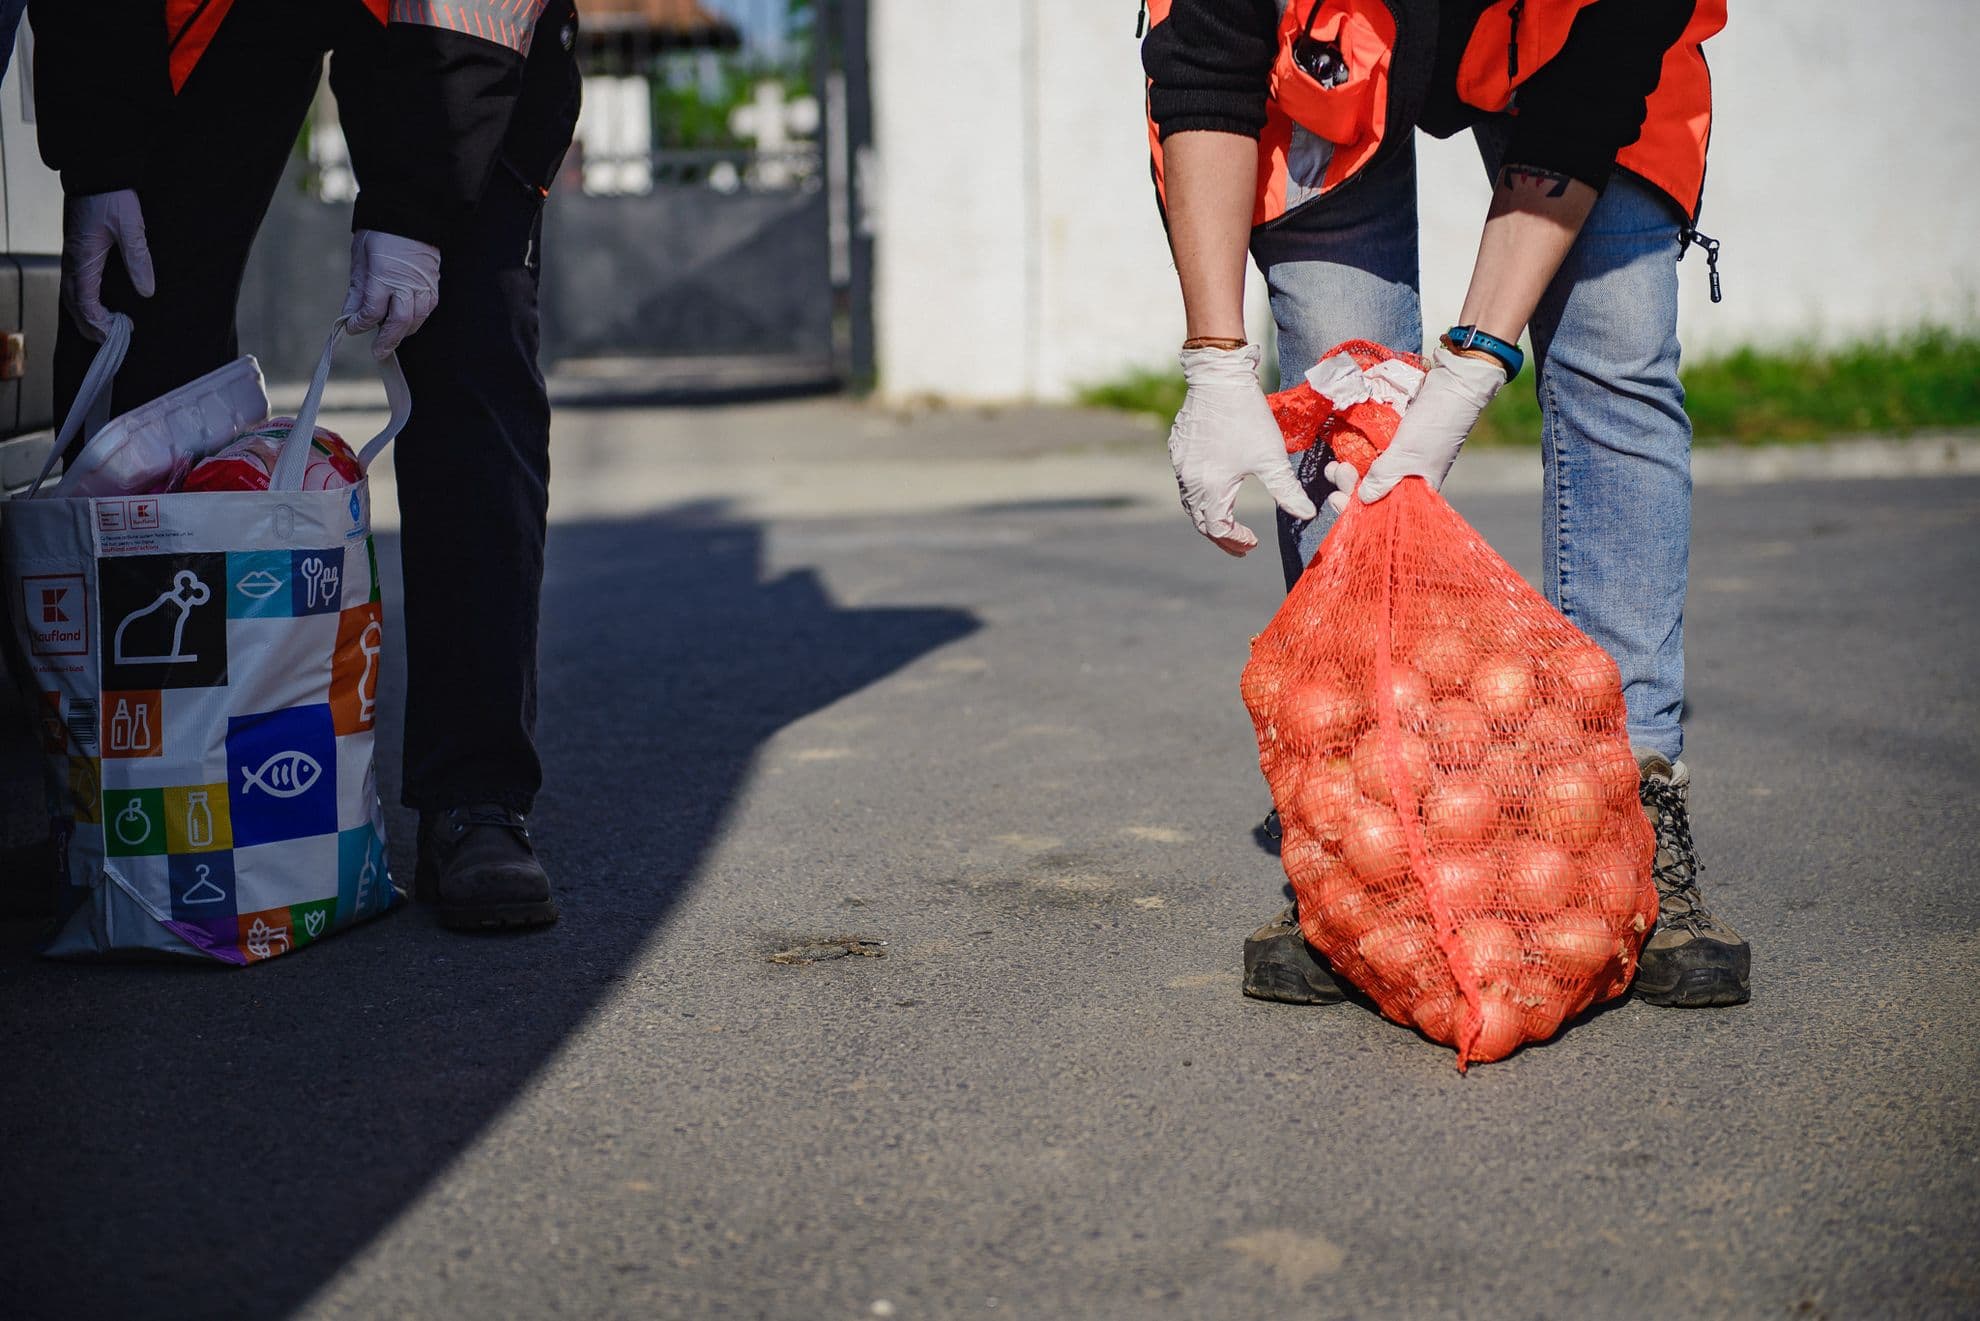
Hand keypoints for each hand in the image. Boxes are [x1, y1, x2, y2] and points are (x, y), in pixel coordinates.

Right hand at [62, 190, 154, 341]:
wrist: (97, 170)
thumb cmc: (112, 196)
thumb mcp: (131, 227)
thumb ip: (139, 259)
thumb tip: (146, 292)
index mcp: (83, 259)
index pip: (85, 301)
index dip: (98, 322)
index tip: (117, 334)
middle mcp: (73, 260)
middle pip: (73, 303)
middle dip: (89, 325)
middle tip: (110, 341)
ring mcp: (72, 254)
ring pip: (71, 293)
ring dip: (84, 314)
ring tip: (104, 328)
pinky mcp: (77, 248)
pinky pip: (74, 281)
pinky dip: (82, 299)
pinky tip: (96, 303)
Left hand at [342, 230, 441, 357]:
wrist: (408, 214)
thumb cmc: (379, 234)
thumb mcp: (360, 260)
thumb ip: (357, 291)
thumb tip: (350, 315)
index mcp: (383, 276)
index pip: (371, 312)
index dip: (359, 324)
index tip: (351, 327)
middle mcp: (406, 284)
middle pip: (398, 322)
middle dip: (387, 340)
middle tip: (378, 352)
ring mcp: (423, 285)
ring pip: (416, 319)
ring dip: (404, 332)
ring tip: (392, 338)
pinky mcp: (434, 284)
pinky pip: (428, 308)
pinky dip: (418, 319)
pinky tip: (408, 321)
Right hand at [1169, 343, 1317, 555]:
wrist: (1219, 378)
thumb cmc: (1247, 416)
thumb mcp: (1271, 457)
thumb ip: (1287, 490)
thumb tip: (1306, 515)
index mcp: (1210, 486)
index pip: (1218, 528)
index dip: (1235, 540)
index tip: (1252, 543)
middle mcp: (1189, 480)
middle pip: (1200, 520)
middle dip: (1221, 535)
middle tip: (1240, 543)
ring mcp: (1179, 464)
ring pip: (1191, 502)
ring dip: (1209, 516)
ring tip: (1228, 521)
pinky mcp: (1177, 449)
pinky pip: (1185, 482)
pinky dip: (1200, 495)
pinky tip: (1215, 489)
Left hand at [1323, 341, 1506, 513]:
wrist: (1454, 384)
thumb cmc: (1435, 425)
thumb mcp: (1405, 456)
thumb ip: (1383, 478)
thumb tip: (1363, 499)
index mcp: (1420, 490)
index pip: (1386, 511)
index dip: (1359, 509)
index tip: (1338, 499)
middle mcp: (1410, 478)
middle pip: (1373, 492)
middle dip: (1350, 486)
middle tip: (1338, 471)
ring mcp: (1402, 458)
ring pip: (1369, 473)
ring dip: (1349, 470)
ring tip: (1334, 464)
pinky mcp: (1396, 440)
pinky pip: (1372, 452)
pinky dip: (1357, 453)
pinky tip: (1341, 449)